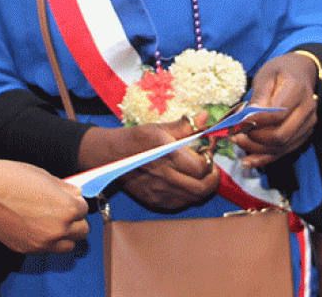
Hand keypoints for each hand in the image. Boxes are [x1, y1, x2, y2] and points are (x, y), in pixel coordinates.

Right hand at [0, 159, 88, 253]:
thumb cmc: (9, 178)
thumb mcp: (44, 176)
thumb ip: (64, 188)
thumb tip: (76, 193)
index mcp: (66, 209)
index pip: (84, 209)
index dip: (75, 201)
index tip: (67, 197)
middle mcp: (57, 230)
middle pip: (81, 231)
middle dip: (75, 220)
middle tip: (62, 210)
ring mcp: (41, 243)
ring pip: (67, 246)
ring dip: (64, 235)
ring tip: (51, 221)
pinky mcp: (26, 249)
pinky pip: (45, 250)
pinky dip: (46, 241)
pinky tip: (35, 227)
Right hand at [79, 120, 219, 210]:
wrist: (109, 157)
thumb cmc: (135, 139)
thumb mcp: (159, 128)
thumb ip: (185, 126)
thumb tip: (206, 118)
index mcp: (168, 155)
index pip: (201, 167)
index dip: (210, 159)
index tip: (208, 151)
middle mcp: (165, 177)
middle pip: (202, 188)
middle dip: (212, 178)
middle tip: (211, 167)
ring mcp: (160, 192)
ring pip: (194, 198)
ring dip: (202, 187)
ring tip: (200, 175)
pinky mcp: (155, 201)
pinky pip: (180, 204)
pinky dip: (189, 195)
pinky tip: (185, 184)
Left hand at [232, 52, 318, 168]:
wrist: (300, 73)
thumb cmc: (280, 72)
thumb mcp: (266, 76)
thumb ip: (259, 97)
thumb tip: (248, 117)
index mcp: (297, 90)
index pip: (278, 114)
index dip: (257, 122)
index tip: (238, 123)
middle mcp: (307, 109)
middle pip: (281, 135)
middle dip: (256, 139)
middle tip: (235, 135)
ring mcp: (308, 124)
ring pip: (283, 147)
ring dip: (258, 149)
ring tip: (238, 142)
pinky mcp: (303, 134)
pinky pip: (285, 151)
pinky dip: (265, 158)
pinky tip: (248, 161)